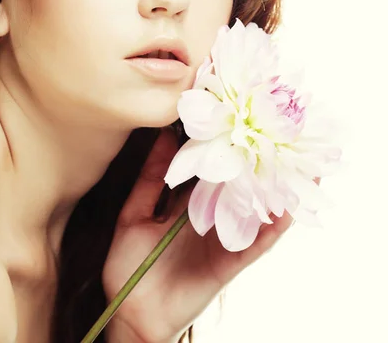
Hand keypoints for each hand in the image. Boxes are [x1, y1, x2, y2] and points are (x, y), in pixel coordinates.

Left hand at [102, 127, 319, 342]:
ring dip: (278, 190)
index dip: (226, 145)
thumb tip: (166, 136)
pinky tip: (287, 207)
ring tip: (300, 163)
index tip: (238, 116)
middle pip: (241, 185)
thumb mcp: (134, 214)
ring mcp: (224, 240)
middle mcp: (212, 218)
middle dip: (260, 162)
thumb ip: (150, 178)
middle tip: (282, 133)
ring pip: (256, 210)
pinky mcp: (229, 263)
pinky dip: (272, 226)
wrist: (130, 313)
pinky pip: (255, 243)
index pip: (213, 168)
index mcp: (190, 204)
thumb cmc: (130, 266)